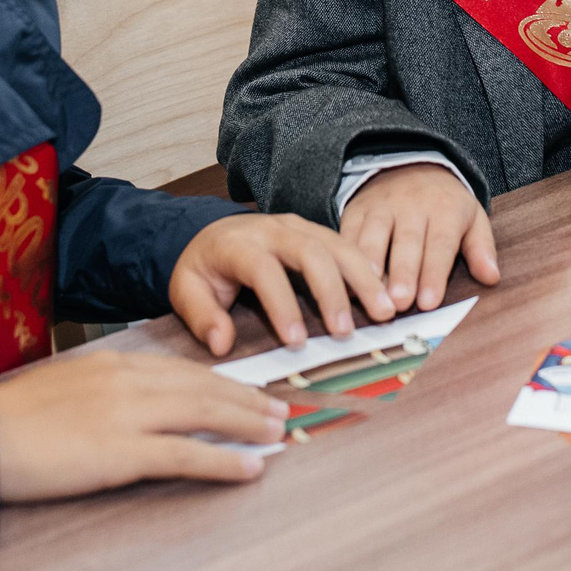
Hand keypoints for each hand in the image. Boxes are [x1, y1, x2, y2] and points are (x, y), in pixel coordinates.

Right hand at [0, 350, 288, 501]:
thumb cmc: (11, 420)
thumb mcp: (64, 390)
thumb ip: (102, 392)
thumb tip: (133, 408)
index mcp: (112, 364)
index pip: (182, 369)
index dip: (222, 381)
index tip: (249, 390)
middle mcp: (126, 381)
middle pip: (204, 386)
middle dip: (247, 398)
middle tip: (280, 408)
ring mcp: (126, 415)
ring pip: (204, 413)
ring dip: (247, 423)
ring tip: (278, 433)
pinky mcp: (120, 453)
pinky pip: (185, 455)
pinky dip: (224, 461)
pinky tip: (250, 468)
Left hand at [170, 211, 396, 355]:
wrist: (213, 234)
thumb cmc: (204, 269)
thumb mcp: (187, 291)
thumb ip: (202, 318)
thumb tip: (222, 344)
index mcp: (238, 244)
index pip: (263, 270)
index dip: (281, 305)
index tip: (296, 342)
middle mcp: (272, 229)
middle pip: (309, 251)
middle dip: (331, 292)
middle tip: (345, 332)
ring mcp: (298, 227)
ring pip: (336, 245)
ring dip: (362, 278)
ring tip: (383, 311)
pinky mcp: (316, 231)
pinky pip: (347, 245)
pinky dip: (367, 268)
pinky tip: (384, 292)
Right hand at [341, 162, 500, 313]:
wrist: (411, 165)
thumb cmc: (445, 204)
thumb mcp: (472, 218)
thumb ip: (481, 248)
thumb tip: (491, 278)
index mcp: (445, 209)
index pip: (440, 244)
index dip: (434, 274)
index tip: (428, 302)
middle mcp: (411, 205)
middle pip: (406, 243)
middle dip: (402, 274)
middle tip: (398, 303)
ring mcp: (381, 206)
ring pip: (374, 236)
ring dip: (370, 265)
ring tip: (369, 291)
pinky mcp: (356, 209)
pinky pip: (348, 232)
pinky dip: (345, 255)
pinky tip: (344, 277)